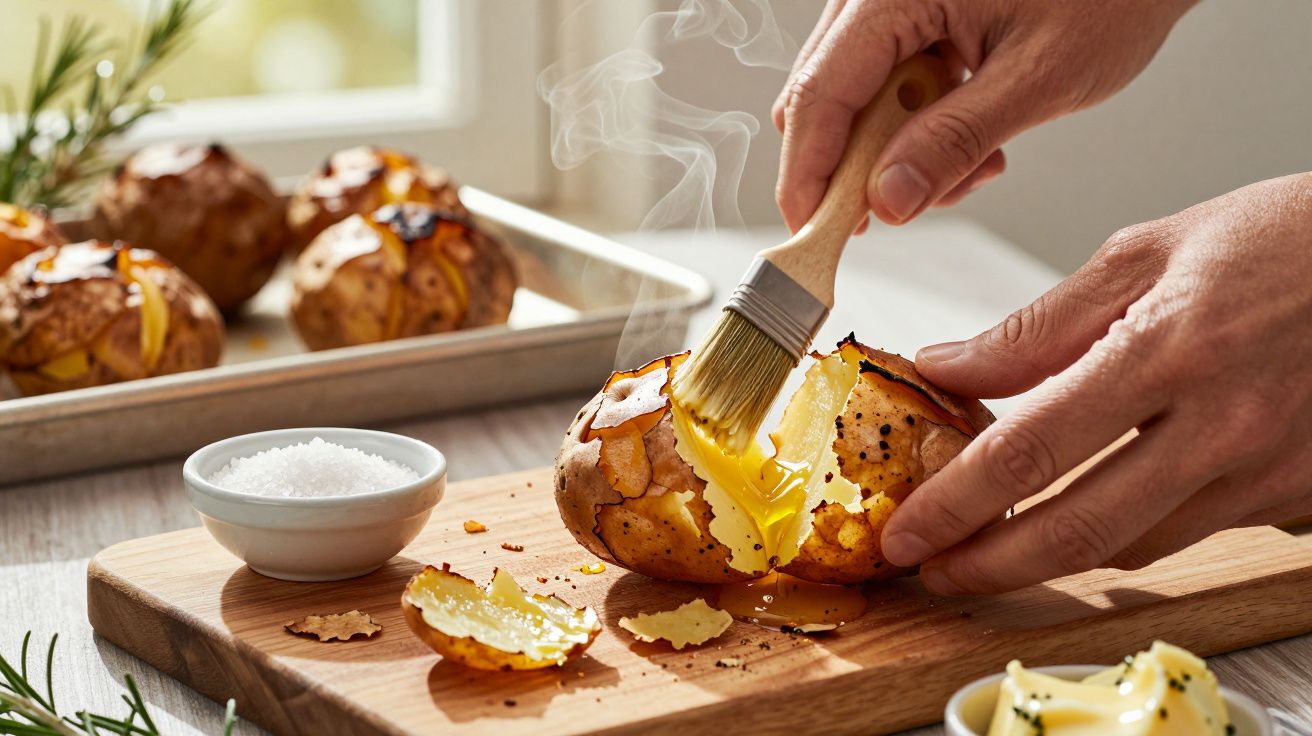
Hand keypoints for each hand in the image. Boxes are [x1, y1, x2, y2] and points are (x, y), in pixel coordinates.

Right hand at [774, 0, 1195, 231]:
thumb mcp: (1038, 77)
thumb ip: (954, 141)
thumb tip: (889, 201)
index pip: (820, 94)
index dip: (809, 173)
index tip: (811, 234)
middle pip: (822, 100)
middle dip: (856, 169)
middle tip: (903, 209)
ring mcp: (889, 4)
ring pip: (851, 101)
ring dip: (893, 153)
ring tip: (971, 166)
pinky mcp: (909, 20)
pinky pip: (883, 87)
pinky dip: (914, 128)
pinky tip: (971, 138)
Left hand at [880, 173, 1311, 594]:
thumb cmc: (1278, 241)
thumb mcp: (1146, 253)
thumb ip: (1038, 325)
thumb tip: (947, 365)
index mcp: (1168, 349)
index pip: (1032, 449)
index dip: (956, 503)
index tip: (906, 530)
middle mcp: (1221, 424)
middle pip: (1078, 529)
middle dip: (987, 564)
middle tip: (930, 570)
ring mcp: (1264, 470)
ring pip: (1132, 546)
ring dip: (1048, 559)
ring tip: (986, 547)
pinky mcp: (1291, 493)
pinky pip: (1186, 532)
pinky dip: (1120, 535)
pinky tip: (1078, 517)